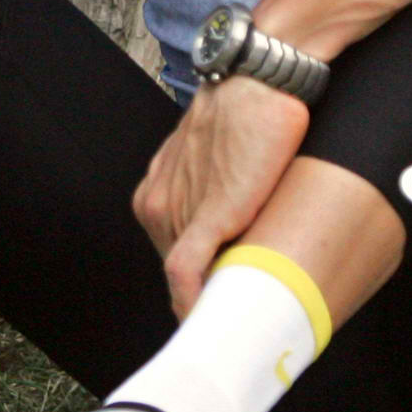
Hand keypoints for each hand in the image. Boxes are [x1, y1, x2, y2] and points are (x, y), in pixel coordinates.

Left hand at [133, 76, 313, 314]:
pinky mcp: (206, 216)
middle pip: (180, 276)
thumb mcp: (213, 160)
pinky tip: (207, 323)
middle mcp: (156, 208)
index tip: (214, 313)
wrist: (256, 80)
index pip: (173, 260)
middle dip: (204, 301)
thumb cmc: (244, 114)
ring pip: (184, 280)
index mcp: (155, 198)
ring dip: (207, 305)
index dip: (194, 289)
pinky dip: (193, 301)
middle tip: (231, 330)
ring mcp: (176, 212)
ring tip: (234, 331)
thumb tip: (238, 232)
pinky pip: (185, 271)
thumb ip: (210, 195)